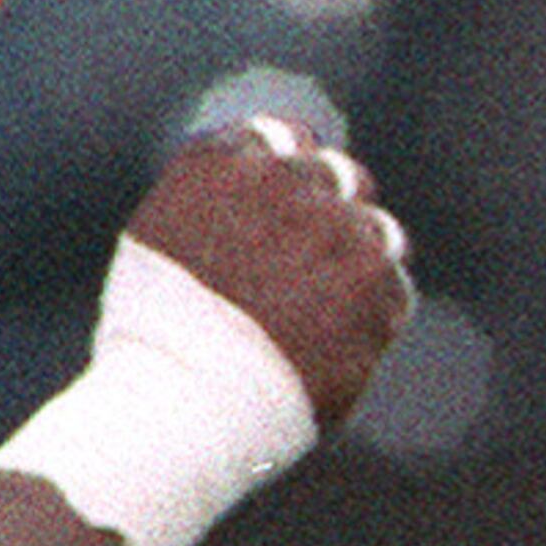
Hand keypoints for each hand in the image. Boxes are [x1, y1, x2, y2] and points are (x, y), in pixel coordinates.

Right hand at [123, 118, 413, 429]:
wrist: (177, 407)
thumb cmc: (153, 343)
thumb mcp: (160, 245)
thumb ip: (220, 201)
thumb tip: (263, 184)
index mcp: (224, 165)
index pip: (282, 138)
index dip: (290, 177)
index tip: (286, 210)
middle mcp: (287, 181)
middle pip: (339, 176)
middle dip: (330, 216)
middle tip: (305, 272)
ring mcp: (338, 226)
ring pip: (376, 230)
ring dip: (356, 266)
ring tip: (311, 321)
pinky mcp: (377, 277)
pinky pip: (393, 289)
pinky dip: (369, 319)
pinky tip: (328, 351)